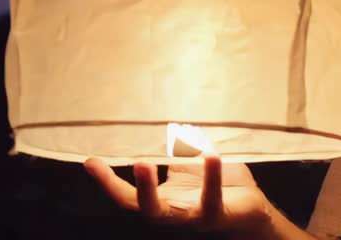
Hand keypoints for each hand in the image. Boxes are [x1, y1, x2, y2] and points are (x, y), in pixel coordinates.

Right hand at [85, 153, 271, 234]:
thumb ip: (180, 147)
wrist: (250, 208)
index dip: (106, 180)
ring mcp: (189, 217)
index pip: (126, 193)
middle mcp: (170, 211)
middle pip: (137, 205)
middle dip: (121, 186)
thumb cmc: (220, 183)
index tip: (89, 161)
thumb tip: (169, 123)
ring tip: (142, 162)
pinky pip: (208, 199)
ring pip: (162, 211)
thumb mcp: (195, 162)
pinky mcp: (213, 216)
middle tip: (119, 161)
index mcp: (161, 198)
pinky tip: (210, 155)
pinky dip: (210, 177)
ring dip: (149, 188)